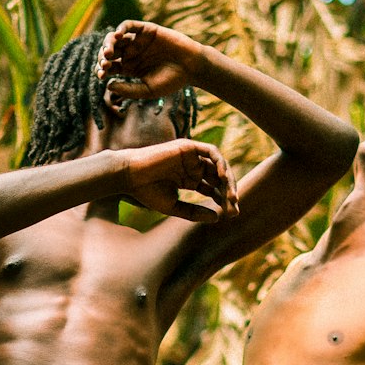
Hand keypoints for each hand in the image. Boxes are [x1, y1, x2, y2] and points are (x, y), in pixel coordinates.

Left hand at [97, 20, 199, 102]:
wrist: (192, 67)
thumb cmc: (171, 81)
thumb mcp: (147, 90)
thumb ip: (128, 89)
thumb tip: (108, 85)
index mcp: (128, 68)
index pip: (109, 67)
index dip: (102, 69)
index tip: (102, 75)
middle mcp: (130, 53)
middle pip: (109, 52)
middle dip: (103, 56)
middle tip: (105, 62)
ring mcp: (137, 41)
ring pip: (116, 38)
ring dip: (109, 43)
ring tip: (109, 52)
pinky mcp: (146, 30)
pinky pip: (129, 25)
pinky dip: (121, 28)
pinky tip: (118, 35)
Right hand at [120, 140, 237, 221]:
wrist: (129, 176)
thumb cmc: (146, 192)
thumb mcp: (174, 207)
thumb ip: (194, 212)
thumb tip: (218, 218)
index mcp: (189, 179)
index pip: (213, 189)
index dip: (223, 201)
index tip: (232, 214)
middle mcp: (193, 166)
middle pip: (218, 178)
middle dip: (228, 193)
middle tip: (234, 207)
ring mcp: (191, 156)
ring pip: (218, 165)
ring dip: (227, 179)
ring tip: (231, 196)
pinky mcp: (188, 146)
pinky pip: (211, 152)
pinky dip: (220, 162)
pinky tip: (223, 178)